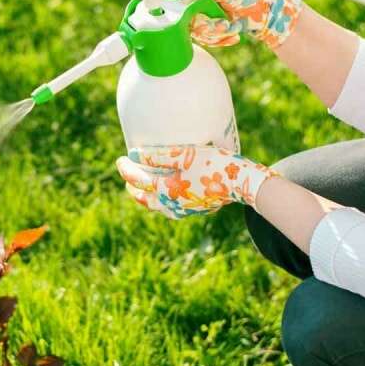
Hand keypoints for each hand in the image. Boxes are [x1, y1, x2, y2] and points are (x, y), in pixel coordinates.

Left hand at [116, 145, 277, 218]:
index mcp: (166, 191)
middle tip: (128, 173)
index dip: (126, 169)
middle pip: (144, 198)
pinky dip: (161, 199)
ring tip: (142, 185)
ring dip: (146, 195)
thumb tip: (133, 154)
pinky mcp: (196, 209)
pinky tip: (166, 192)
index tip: (121, 158)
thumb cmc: (214, 164)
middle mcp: (172, 206)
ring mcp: (184, 211)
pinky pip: (170, 207)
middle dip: (133, 186)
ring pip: (157, 206)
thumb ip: (157, 155)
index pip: (138, 181)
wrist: (243, 183)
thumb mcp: (185, 154)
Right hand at [180, 0, 301, 48]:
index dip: (185, 9)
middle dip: (207, 25)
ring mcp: (203, 14)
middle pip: (185, 19)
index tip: (197, 15)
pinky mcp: (210, 28)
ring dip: (217, 34)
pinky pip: (207, 40)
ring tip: (233, 27)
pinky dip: (222, 40)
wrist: (267, 10)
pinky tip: (234, 34)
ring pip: (197, 32)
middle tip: (224, 24)